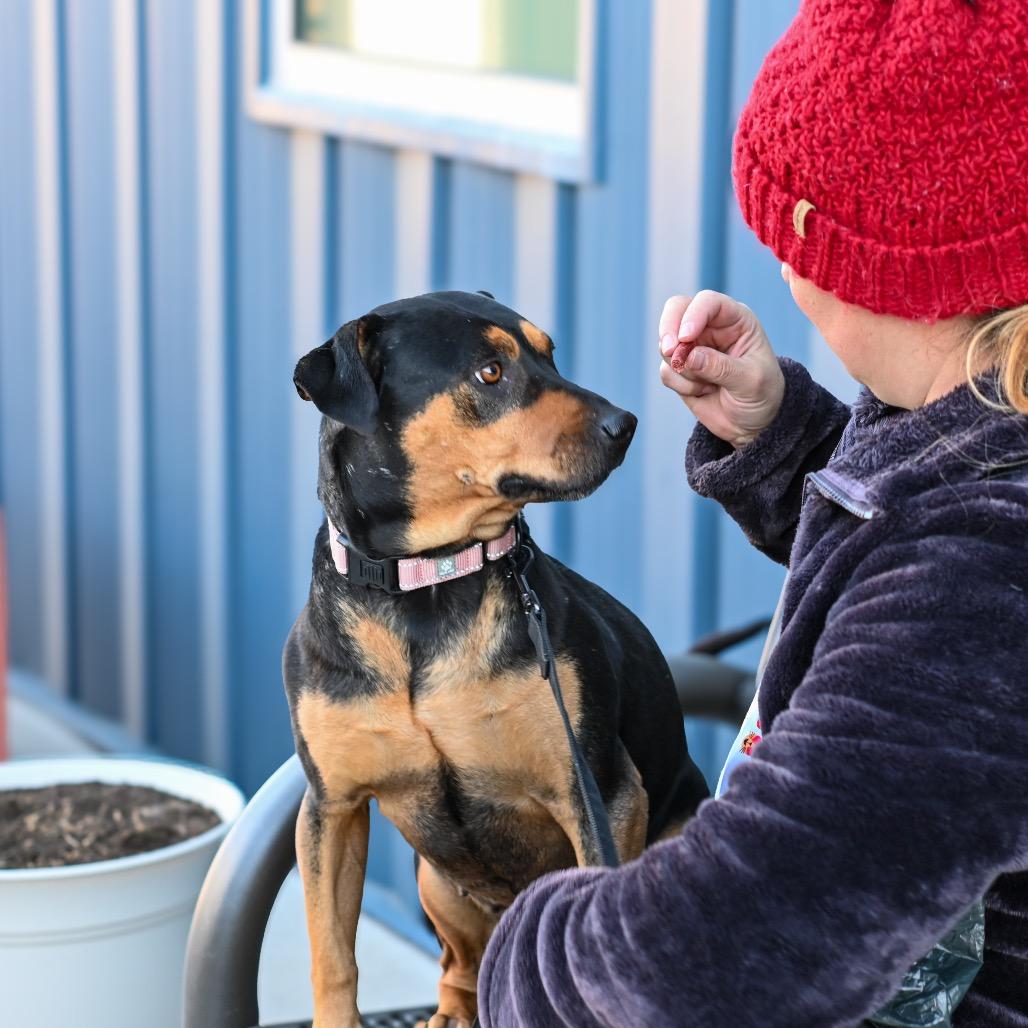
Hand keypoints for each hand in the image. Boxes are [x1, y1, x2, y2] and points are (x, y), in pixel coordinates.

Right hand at [658, 290, 785, 446]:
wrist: (752, 423)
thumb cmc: (762, 394)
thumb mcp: (752, 381)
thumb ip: (722, 367)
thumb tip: (689, 357)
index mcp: (736, 319)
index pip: (708, 302)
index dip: (693, 315)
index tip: (685, 337)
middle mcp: (711, 327)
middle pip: (676, 310)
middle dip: (669, 331)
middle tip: (670, 352)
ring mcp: (692, 347)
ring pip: (667, 345)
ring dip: (682, 369)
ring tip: (708, 385)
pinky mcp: (680, 368)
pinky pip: (666, 371)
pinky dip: (680, 385)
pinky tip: (702, 391)